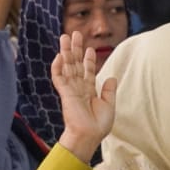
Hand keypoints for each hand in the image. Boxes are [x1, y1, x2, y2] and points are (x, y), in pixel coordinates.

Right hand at [53, 32, 117, 157]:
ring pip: (67, 66)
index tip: (90, 49)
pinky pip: (59, 78)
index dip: (89, 60)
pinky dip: (57, 67)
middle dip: (76, 48)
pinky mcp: (65, 93)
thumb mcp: (109, 105)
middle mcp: (79, 88)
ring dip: (66, 51)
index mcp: (89, 91)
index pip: (88, 71)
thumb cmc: (98, 125)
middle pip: (76, 64)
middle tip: (75, 33)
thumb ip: (109, 91)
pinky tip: (59, 56)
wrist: (89, 135)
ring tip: (65, 36)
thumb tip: (112, 77)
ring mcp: (71, 89)